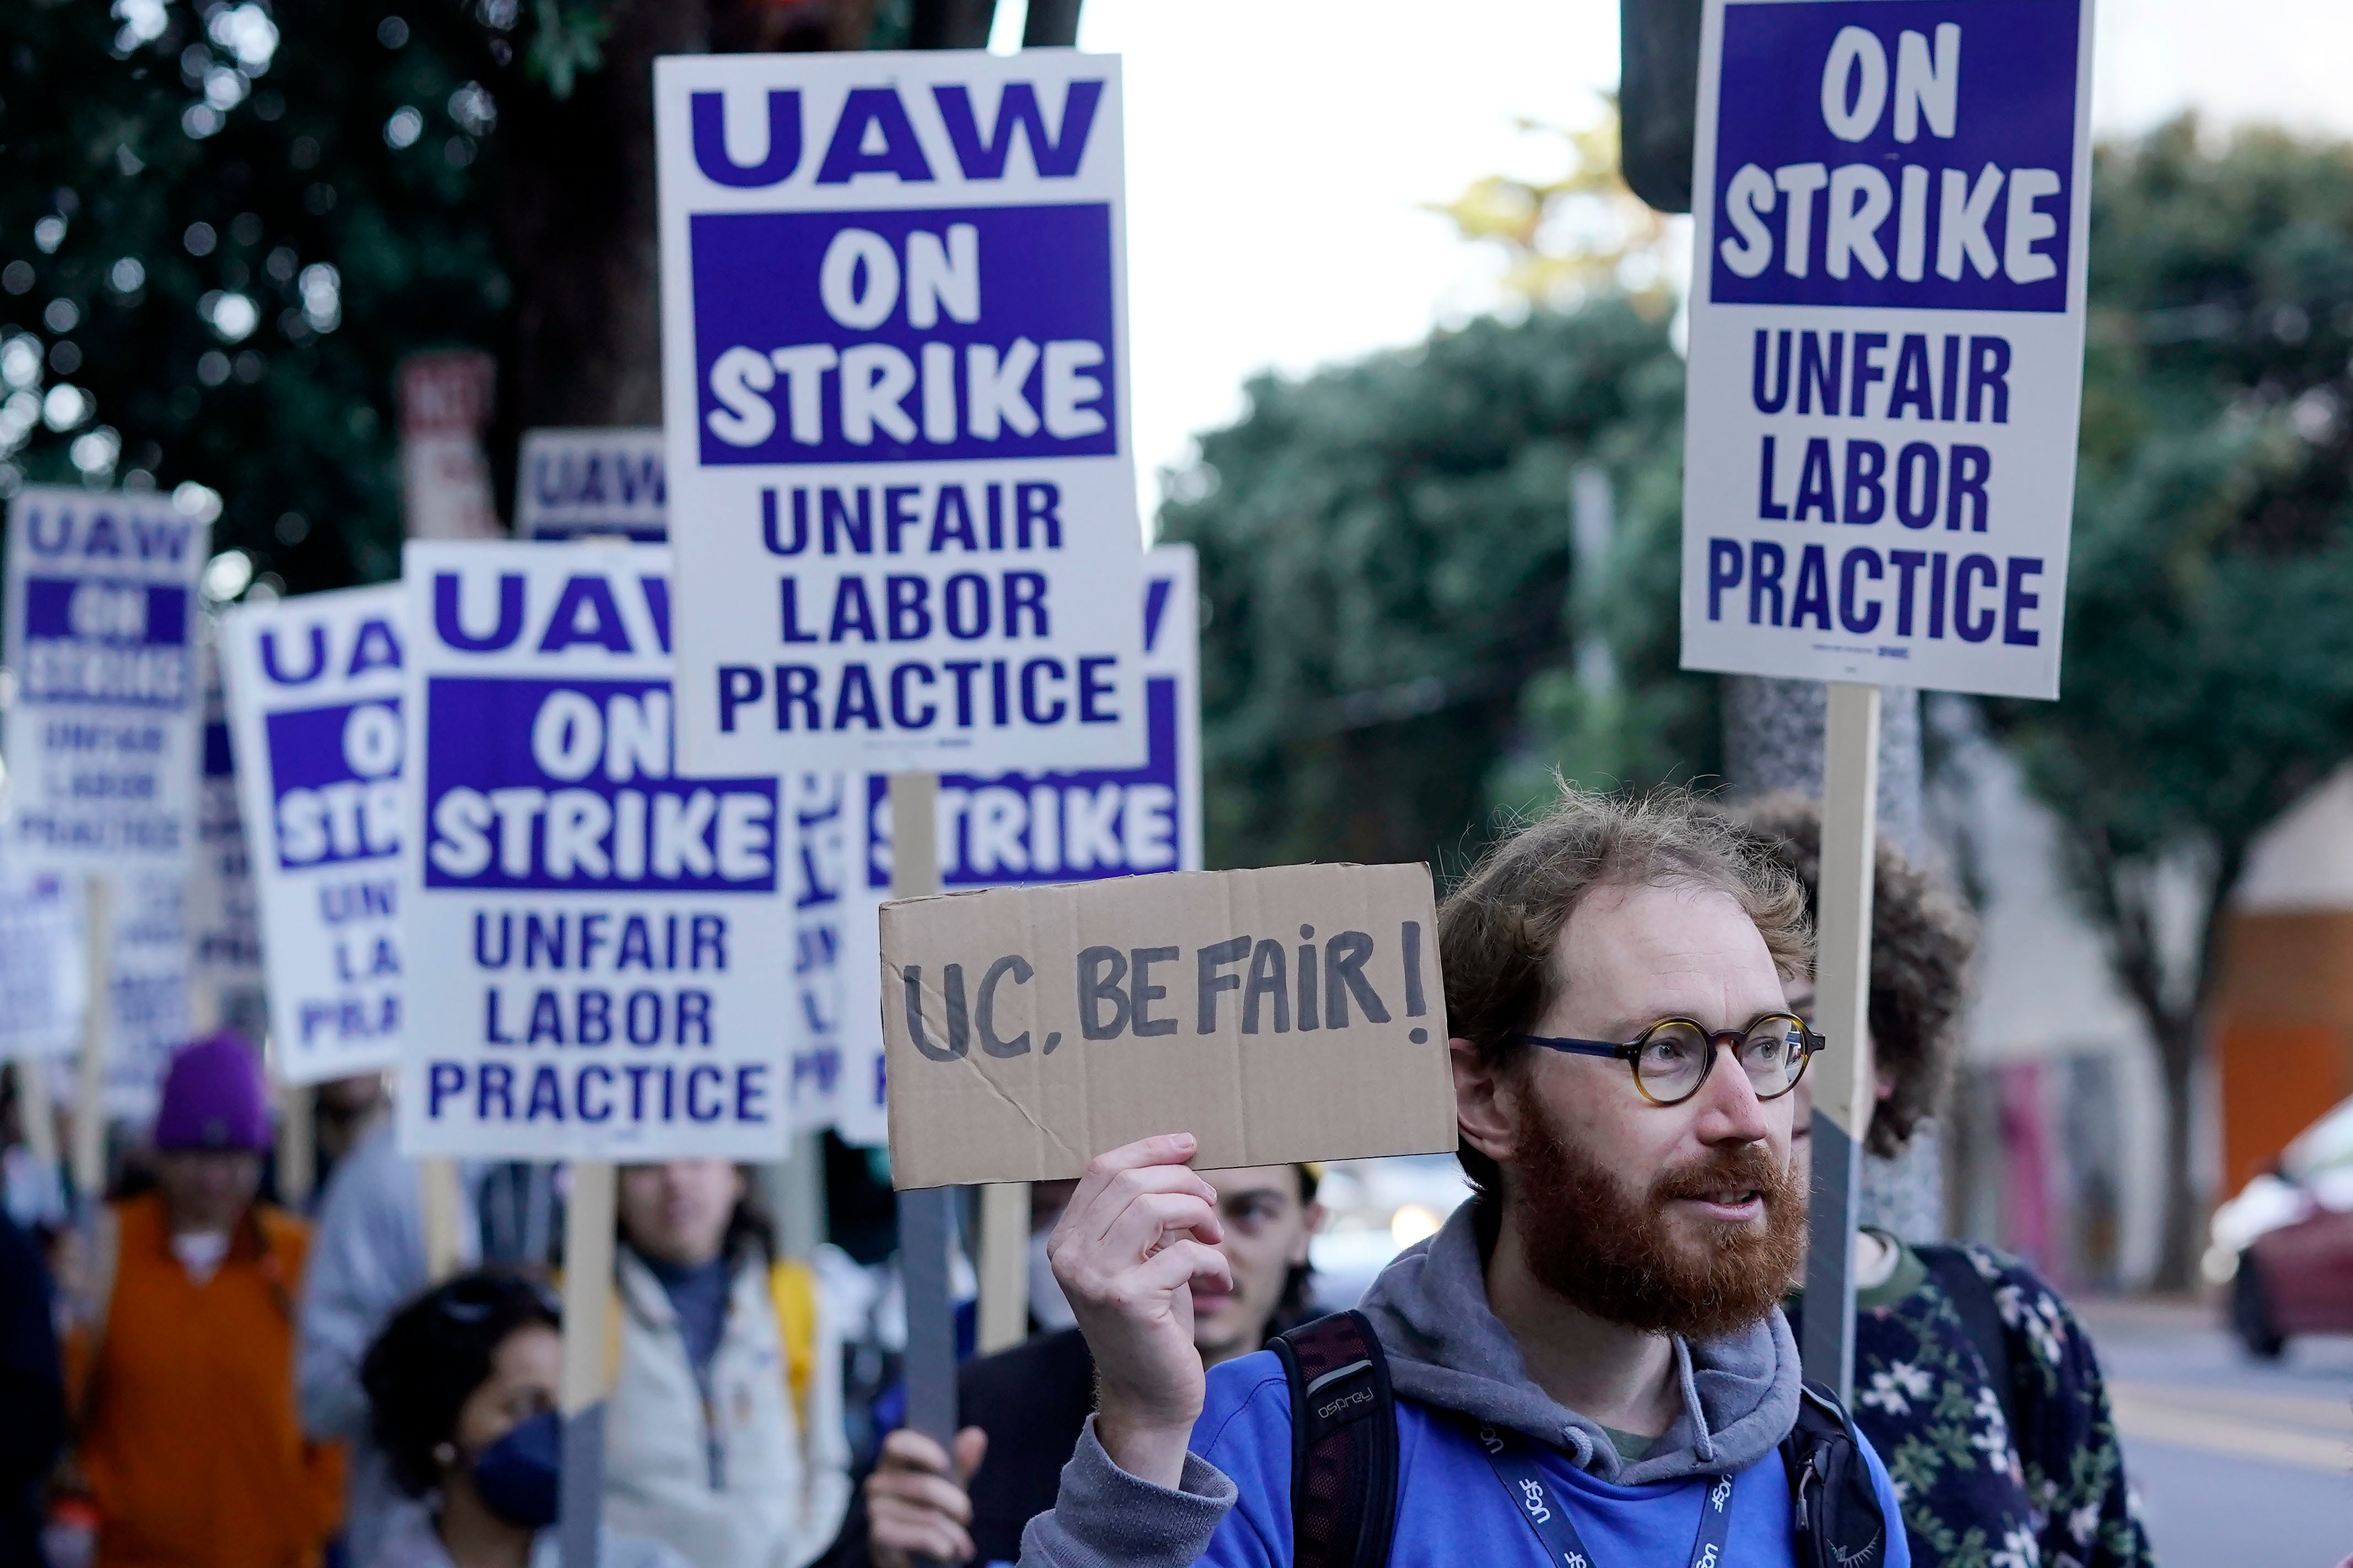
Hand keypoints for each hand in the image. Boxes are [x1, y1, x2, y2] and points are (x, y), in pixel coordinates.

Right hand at [867, 1427, 986, 1567]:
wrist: (911, 1553)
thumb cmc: (929, 1508)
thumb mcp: (949, 1483)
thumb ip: (961, 1461)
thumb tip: (976, 1436)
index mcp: (892, 1461)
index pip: (897, 1443)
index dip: (922, 1449)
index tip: (945, 1462)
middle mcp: (877, 1482)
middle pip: (925, 1486)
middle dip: (957, 1504)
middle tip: (967, 1516)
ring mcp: (875, 1509)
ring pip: (929, 1516)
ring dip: (954, 1533)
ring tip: (962, 1543)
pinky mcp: (879, 1535)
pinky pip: (922, 1536)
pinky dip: (942, 1546)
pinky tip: (947, 1552)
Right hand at [1047, 1133, 1229, 1488]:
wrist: (1149, 1396)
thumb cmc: (1152, 1321)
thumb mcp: (1140, 1258)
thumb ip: (1143, 1213)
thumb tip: (1180, 1153)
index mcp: (1065, 1240)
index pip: (1103, 1169)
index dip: (1150, 1149)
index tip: (1190, 1143)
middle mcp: (1070, 1257)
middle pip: (1132, 1183)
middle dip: (1184, 1183)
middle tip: (1210, 1208)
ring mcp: (1095, 1279)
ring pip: (1156, 1208)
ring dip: (1200, 1215)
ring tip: (1213, 1240)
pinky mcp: (1130, 1301)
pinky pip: (1184, 1253)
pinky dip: (1213, 1261)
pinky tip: (1218, 1282)